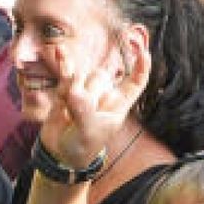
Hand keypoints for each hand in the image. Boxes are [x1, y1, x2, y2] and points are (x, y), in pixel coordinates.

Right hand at [40, 40, 150, 169]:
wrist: (60, 153)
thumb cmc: (82, 147)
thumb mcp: (88, 133)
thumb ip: (83, 112)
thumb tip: (74, 91)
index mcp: (118, 106)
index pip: (135, 83)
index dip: (141, 67)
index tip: (143, 51)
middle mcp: (103, 95)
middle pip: (100, 76)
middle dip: (89, 90)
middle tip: (80, 113)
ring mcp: (85, 91)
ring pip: (81, 76)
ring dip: (72, 88)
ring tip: (68, 112)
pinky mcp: (66, 91)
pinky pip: (66, 73)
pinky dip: (63, 63)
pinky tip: (59, 50)